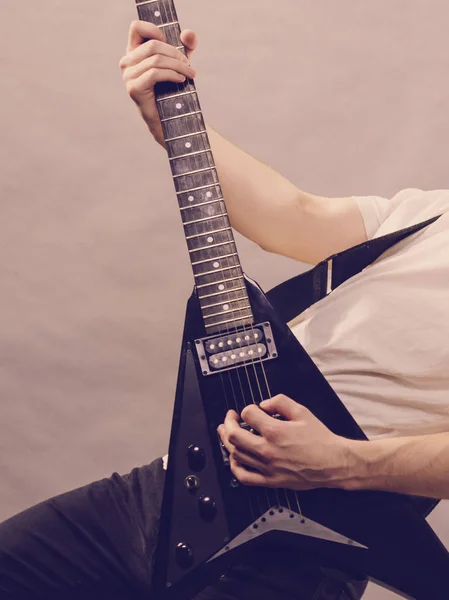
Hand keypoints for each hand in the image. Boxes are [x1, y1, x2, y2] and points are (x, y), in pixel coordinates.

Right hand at [119, 20, 197, 145]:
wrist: (168, 120)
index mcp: (133, 52)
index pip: (137, 27)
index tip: (171, 43)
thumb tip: (188, 33)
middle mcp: (127, 62)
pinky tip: (182, 80)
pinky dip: (172, 75)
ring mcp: (128, 76)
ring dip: (178, 66)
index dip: (156, 30)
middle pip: (153, 45)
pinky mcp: (134, 88)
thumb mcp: (180, 63)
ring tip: (190, 74)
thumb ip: (186, 46)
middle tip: (189, 65)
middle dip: (175, 54)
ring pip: (155, 60)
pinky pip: (154, 74)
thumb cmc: (172, 89)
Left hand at [218, 395, 352, 489]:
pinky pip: (244, 477)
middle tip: (229, 418)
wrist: (333, 463)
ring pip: (236, 454)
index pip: (248, 415)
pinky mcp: (270, 481)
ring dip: (228, 441)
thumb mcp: (302, 412)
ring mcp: (268, 467)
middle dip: (228, 423)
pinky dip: (235, 467)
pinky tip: (234, 459)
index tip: (251, 410)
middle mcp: (268, 450)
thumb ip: (280, 402)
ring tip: (227, 433)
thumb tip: (263, 404)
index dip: (247, 409)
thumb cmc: (320, 439)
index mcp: (276, 431)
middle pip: (234, 436)